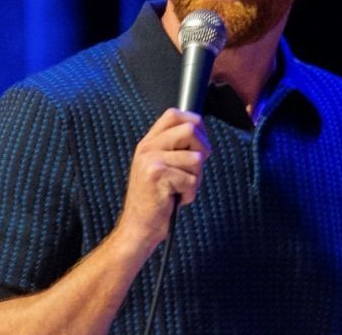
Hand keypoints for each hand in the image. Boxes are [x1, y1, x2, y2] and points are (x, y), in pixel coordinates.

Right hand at [116, 108, 210, 247]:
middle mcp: (147, 148)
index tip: (198, 142)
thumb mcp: (160, 167)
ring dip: (196, 179)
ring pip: (195, 159)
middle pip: (190, 129)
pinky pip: (191, 180)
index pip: (173, 114)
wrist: (137, 227)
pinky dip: (190, 194)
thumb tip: (201, 132)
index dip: (194, 122)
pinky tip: (176, 199)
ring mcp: (151, 160)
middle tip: (195, 169)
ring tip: (181, 189)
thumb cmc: (155, 200)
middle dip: (203, 150)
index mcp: (148, 143)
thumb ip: (174, 148)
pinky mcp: (157, 176)